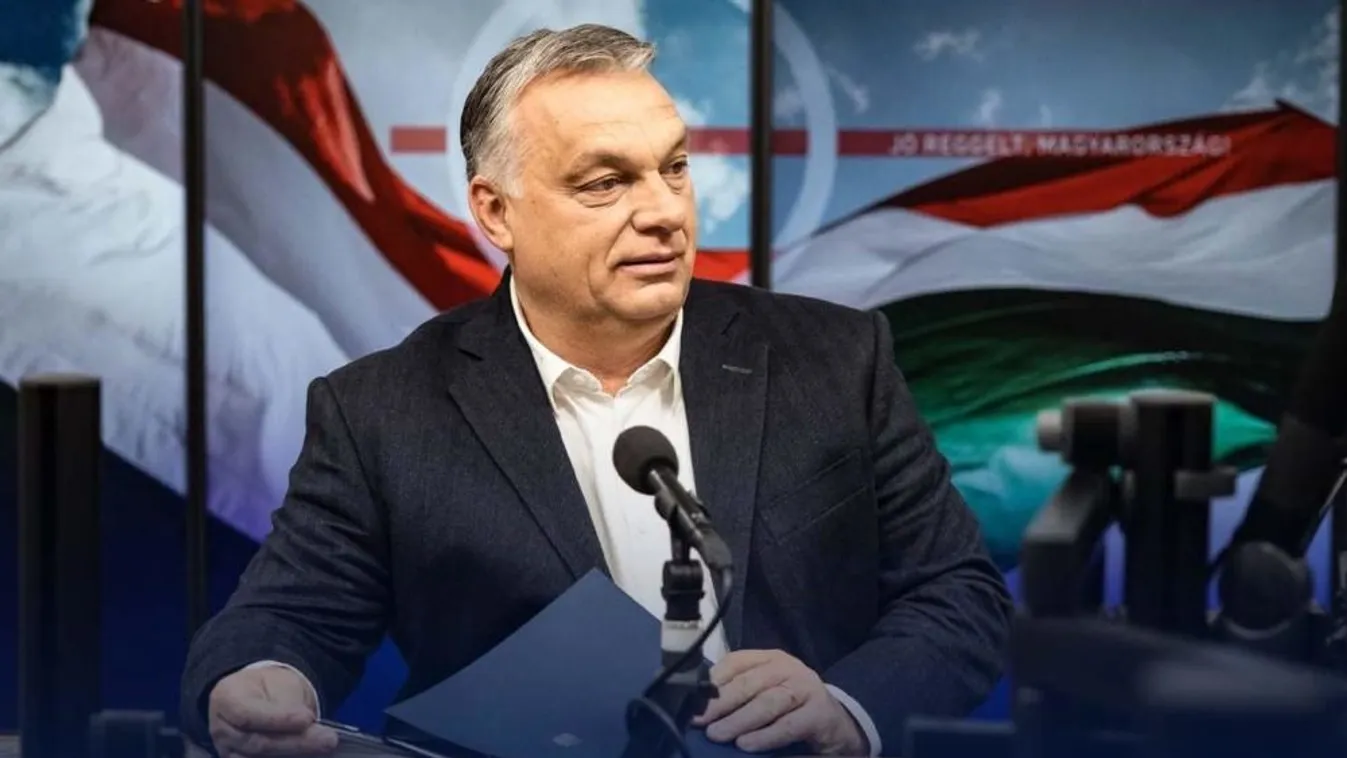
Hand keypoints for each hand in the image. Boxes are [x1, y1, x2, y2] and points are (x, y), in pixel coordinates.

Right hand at [207, 665, 337, 757]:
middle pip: (257, 743)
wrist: (260, 697)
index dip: (278, 719)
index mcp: (226, 698)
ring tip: (322, 748)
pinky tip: (308, 755)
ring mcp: (229, 752)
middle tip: (328, 739)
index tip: (307, 718)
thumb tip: (307, 725)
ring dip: (294, 755)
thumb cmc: (269, 687)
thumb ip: (289, 705)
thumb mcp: (279, 684)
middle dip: (296, 743)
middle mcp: (222, 730)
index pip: (248, 714)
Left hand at [692, 650, 867, 755]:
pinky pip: (788, 725)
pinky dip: (765, 736)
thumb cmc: (792, 708)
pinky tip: (746, 744)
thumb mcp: (765, 693)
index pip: (735, 662)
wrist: (837, 724)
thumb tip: (700, 704)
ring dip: (739, 720)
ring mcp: (806, 688)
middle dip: (720, 702)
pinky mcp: (820, 713)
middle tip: (699, 720)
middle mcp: (788, 668)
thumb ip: (739, 693)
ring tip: (717, 734)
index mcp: (770, 659)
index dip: (712, 681)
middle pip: (749, 683)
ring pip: (767, 702)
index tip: (691, 699)